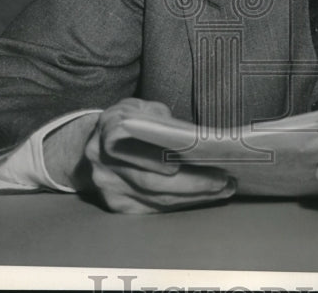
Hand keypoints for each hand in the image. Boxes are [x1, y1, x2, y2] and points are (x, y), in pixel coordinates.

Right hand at [78, 98, 235, 213]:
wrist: (94, 145)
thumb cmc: (127, 123)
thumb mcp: (140, 108)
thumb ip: (160, 119)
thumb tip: (193, 136)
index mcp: (109, 131)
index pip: (136, 148)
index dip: (160, 159)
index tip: (188, 162)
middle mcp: (104, 163)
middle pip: (151, 181)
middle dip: (192, 183)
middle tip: (223, 180)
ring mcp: (109, 189)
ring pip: (156, 199)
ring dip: (194, 197)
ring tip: (223, 189)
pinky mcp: (118, 206)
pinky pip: (155, 208)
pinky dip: (182, 204)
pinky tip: (204, 197)